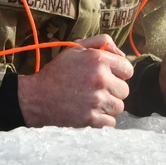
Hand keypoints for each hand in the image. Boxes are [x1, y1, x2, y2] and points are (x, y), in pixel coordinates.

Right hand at [17, 35, 132, 127]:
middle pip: (125, 90)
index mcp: (98, 60)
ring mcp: (96, 101)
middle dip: (114, 89)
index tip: (110, 75)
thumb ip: (101, 42)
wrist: (37, 96)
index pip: (128, 69)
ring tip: (94, 100)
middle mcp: (100, 79)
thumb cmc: (58, 71)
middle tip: (98, 89)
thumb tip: (121, 53)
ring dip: (109, 105)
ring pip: (119, 106)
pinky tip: (92, 111)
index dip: (120, 72)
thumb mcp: (76, 47)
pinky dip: (103, 119)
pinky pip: (111, 122)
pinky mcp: (91, 119)